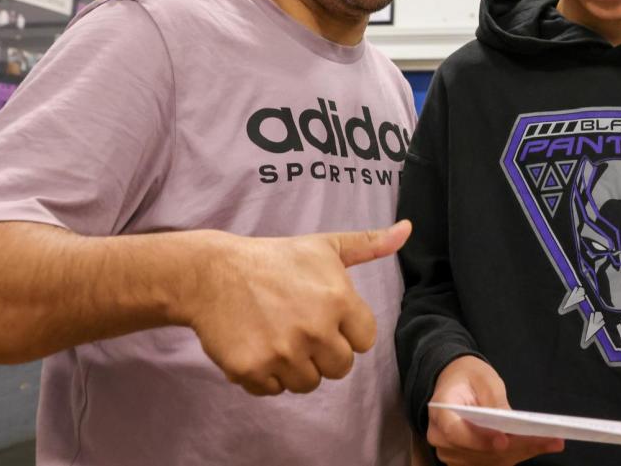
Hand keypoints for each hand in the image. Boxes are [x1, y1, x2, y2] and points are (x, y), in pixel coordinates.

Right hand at [183, 220, 411, 395]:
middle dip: (324, 353)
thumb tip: (407, 229)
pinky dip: (266, 376)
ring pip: (309, 383)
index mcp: (338, 300)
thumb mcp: (325, 246)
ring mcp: (283, 352)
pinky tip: (258, 346)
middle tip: (301, 329)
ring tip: (280, 337)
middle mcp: (315, 329)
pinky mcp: (253, 370)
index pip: (365, 341)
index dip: (346, 331)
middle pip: (340, 368)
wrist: (213, 273)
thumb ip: (369, 244)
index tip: (325, 317)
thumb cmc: (275, 259)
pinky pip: (274, 391)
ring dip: (297, 367)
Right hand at [427, 355, 564, 465]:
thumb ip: (495, 401)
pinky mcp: (466, 461)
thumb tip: (511, 423)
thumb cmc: (470, 377)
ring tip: (551, 442)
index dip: (479, 439)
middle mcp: (440, 438)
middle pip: (477, 451)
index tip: (504, 440)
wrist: (456, 383)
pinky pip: (493, 462)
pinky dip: (517, 454)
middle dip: (515, 447)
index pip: (455, 432)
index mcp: (440, 411)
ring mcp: (451, 453)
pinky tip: (539, 446)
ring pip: (489, 461)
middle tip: (549, 440)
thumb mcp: (485, 379)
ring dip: (521, 453)